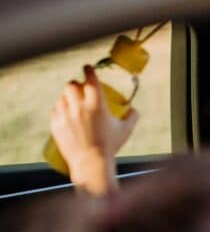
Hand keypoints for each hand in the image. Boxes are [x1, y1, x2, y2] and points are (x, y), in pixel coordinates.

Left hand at [50, 65, 138, 194]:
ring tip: (74, 104)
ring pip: (62, 97)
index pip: (90, 79)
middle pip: (72, 85)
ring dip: (68, 97)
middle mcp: (79, 107)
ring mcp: (65, 115)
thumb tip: (133, 109)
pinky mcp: (56, 124)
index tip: (87, 68)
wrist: (91, 163)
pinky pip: (56, 110)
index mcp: (96, 105)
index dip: (88, 70)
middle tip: (80, 89)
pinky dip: (61, 109)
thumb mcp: (125, 130)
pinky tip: (66, 114)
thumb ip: (132, 117)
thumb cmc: (110, 146)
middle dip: (76, 85)